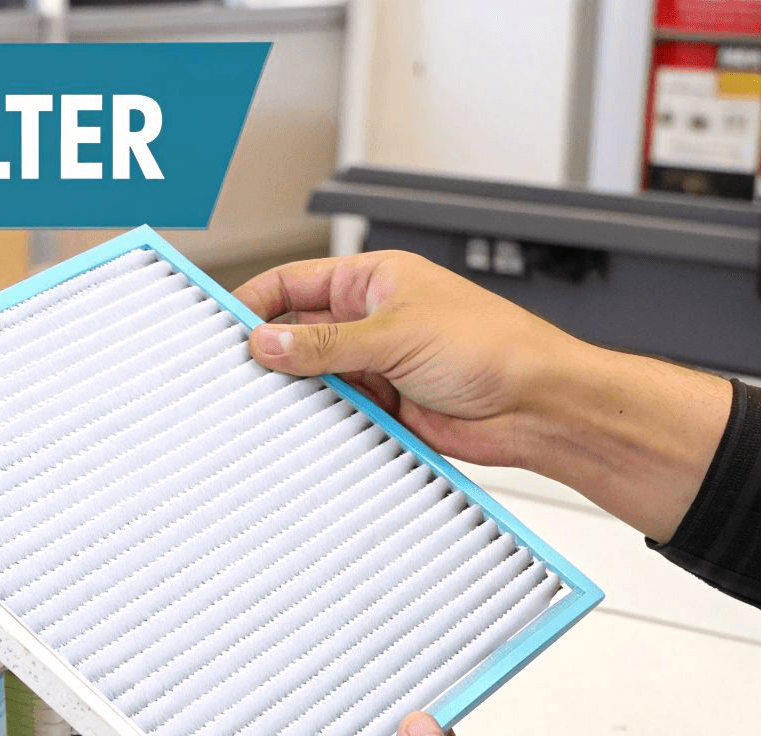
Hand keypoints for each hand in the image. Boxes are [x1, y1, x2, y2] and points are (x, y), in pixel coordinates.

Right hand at [232, 252, 729, 541]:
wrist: (539, 407)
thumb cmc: (496, 348)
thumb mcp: (397, 334)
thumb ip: (326, 343)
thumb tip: (268, 342)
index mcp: (376, 280)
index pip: (296, 282)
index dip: (256, 301)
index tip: (221, 325)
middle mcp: (373, 321)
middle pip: (299, 333)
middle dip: (270, 351)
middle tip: (235, 372)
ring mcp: (378, 366)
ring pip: (315, 378)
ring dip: (297, 391)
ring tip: (266, 404)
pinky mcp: (387, 408)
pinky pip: (338, 415)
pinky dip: (321, 423)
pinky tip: (304, 429)